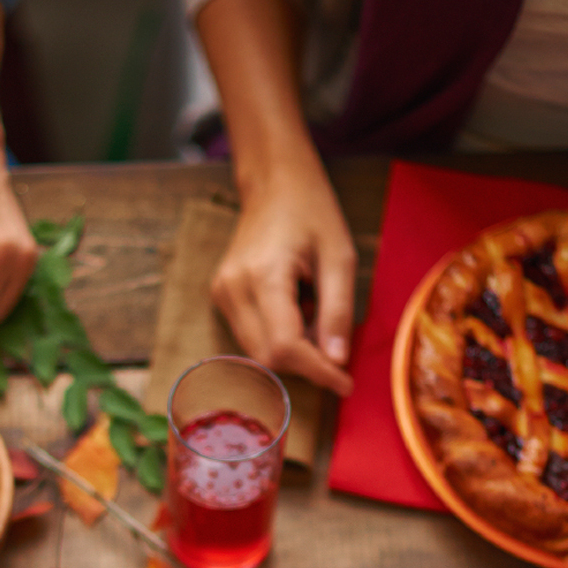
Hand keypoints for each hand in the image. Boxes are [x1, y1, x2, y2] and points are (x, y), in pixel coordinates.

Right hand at [211, 163, 356, 395]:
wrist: (274, 184)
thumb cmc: (312, 212)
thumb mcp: (340, 257)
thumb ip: (338, 311)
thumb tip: (337, 361)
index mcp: (263, 275)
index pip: (285, 347)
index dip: (317, 372)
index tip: (345, 383)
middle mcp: (233, 289)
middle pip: (268, 357)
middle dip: (306, 363)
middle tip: (336, 345)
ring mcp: (222, 293)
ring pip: (258, 353)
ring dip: (293, 350)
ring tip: (314, 312)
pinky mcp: (222, 296)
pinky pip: (251, 337)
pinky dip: (279, 337)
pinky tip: (296, 309)